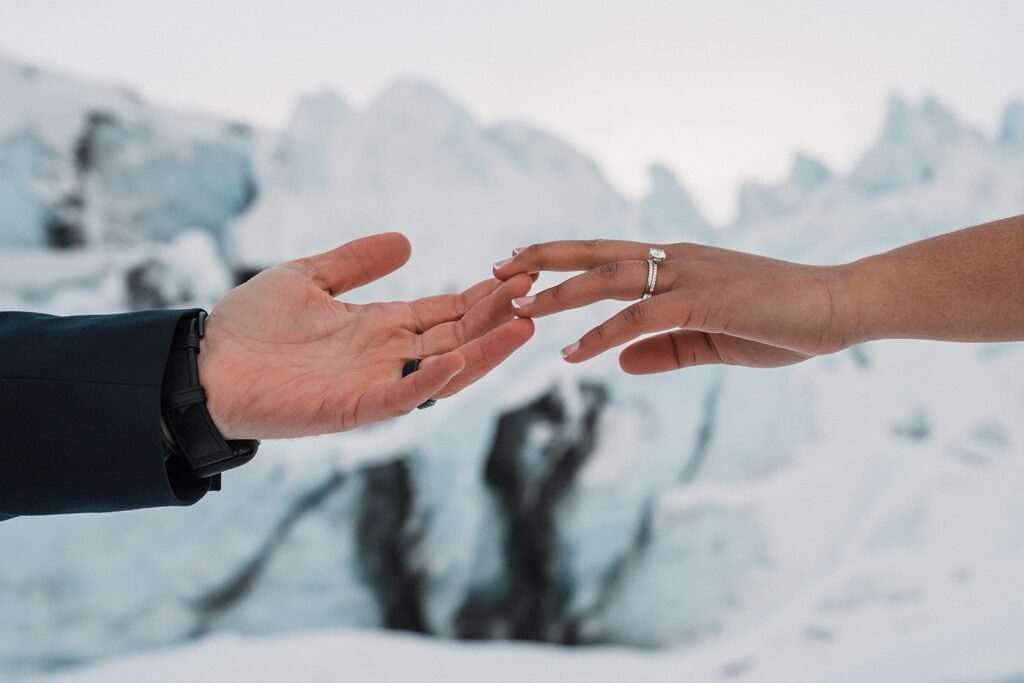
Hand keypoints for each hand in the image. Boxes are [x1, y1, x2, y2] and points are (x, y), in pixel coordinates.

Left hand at [199, 233, 533, 438]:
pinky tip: (456, 361)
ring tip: (520, 326)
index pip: (444, 313)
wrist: (202, 363)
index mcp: (379, 327)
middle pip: (456, 338)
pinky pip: (400, 397)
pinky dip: (430, 383)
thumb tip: (406, 241)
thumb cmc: (250, 324)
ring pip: (443, 371)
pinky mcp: (351, 408)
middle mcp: (386, 357)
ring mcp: (373, 383)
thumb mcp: (309, 276)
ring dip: (483, 352)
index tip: (516, 275)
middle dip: (494, 317)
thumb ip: (356, 262)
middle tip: (532, 293)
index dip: (480, 297)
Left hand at [492, 240, 856, 373]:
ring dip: (559, 293)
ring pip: (608, 278)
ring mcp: (688, 275)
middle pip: (593, 253)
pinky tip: (573, 353)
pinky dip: (603, 333)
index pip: (604, 254)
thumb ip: (665, 349)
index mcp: (674, 263)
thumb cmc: (781, 321)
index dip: (560, 258)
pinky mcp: (704, 300)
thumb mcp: (711, 341)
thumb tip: (619, 362)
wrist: (837, 306)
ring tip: (518, 309)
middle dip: (541, 259)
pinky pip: (641, 317)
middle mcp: (674, 259)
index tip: (520, 265)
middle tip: (496, 269)